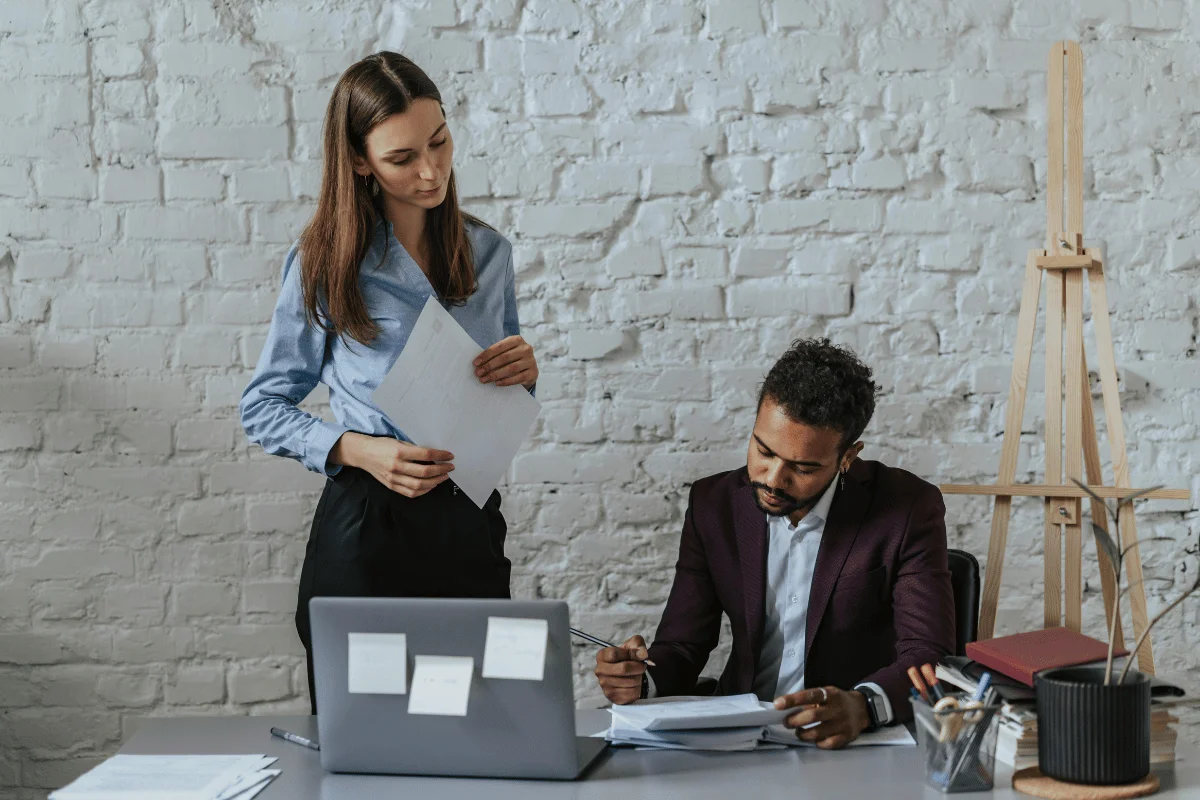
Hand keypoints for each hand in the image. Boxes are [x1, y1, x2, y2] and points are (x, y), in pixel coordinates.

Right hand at [331, 432, 452, 497]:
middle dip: (441, 470)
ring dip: (435, 482)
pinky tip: (430, 486)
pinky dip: (423, 491)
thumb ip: (415, 449)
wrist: (363, 454)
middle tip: (449, 467)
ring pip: (419, 485)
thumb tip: (433, 456)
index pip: (426, 455)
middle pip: (425, 472)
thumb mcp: (399, 441)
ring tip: (443, 477)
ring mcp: (393, 478)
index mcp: (399, 452)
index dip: (441, 456)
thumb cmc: (381, 445)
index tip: (449, 456)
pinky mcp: (391, 486)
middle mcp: (396, 466)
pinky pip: (410, 492)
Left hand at [474, 335, 536, 387]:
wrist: (529, 368)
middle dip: (489, 366)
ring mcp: (531, 361)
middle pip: (504, 358)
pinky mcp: (533, 373)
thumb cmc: (512, 358)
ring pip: (511, 368)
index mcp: (517, 340)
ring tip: (484, 379)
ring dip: (495, 375)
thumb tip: (478, 363)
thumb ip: (495, 354)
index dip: (486, 355)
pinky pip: (518, 378)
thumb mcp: (506, 351)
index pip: (499, 346)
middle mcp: (526, 348)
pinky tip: (497, 383)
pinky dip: (506, 381)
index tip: (475, 363)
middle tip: (478, 373)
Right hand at [594, 635, 648, 705]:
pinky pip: (632, 693)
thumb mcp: (632, 645)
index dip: (631, 654)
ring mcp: (605, 685)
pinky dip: (638, 688)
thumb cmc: (628, 657)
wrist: (626, 674)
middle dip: (639, 667)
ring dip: (639, 677)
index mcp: (602, 656)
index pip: (614, 654)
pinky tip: (634, 684)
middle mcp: (600, 670)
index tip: (640, 655)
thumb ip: (638, 644)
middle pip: (624, 668)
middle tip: (643, 666)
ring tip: (636, 674)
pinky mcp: (612, 696)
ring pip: (630, 681)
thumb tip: (643, 654)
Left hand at [773, 686, 869, 748]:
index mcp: (830, 694)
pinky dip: (817, 743)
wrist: (862, 709)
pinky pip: (828, 744)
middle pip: (812, 716)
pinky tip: (814, 739)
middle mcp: (837, 709)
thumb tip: (786, 708)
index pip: (809, 695)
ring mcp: (843, 724)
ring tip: (799, 731)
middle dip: (795, 720)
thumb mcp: (826, 693)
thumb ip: (809, 700)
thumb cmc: (836, 700)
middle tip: (786, 722)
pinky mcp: (847, 736)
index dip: (792, 700)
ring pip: (818, 733)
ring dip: (803, 734)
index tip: (777, 704)